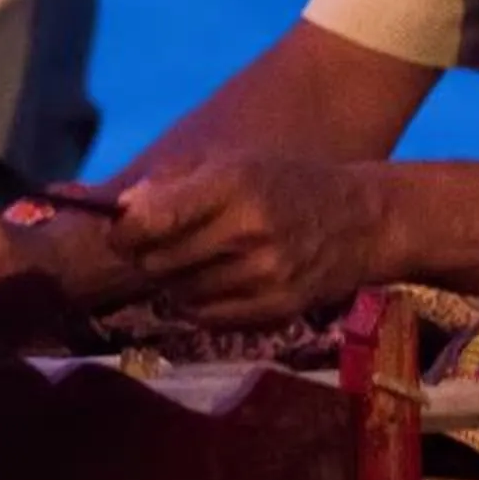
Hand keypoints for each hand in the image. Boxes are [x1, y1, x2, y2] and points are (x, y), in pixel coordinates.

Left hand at [110, 157, 381, 327]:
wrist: (363, 220)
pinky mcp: (276, 309)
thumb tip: (115, 207)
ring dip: (175, 280)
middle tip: (163, 242)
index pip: (151, 220)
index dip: (124, 231)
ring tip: (200, 257)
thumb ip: (171, 181)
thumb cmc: (286, 182)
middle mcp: (249, 231)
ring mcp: (265, 275)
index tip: (123, 229)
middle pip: (157, 262)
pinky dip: (199, 303)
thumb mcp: (233, 163)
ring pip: (178, 293)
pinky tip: (219, 280)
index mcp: (233, 183)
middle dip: (148, 254)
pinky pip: (206, 317)